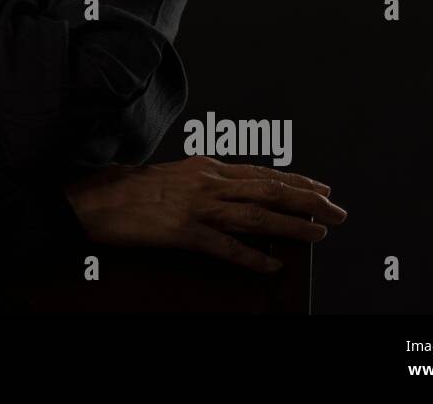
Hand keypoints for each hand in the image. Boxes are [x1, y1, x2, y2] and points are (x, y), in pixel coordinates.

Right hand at [62, 156, 346, 272]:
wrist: (94, 199)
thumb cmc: (129, 187)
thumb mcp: (173, 175)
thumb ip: (203, 179)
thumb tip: (231, 188)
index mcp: (205, 167)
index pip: (261, 173)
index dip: (296, 182)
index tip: (322, 190)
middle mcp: (206, 182)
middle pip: (268, 191)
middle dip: (307, 202)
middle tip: (338, 213)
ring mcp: (196, 207)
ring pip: (255, 216)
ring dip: (289, 227)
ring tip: (317, 235)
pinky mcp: (183, 232)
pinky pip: (224, 247)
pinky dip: (250, 258)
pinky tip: (269, 266)